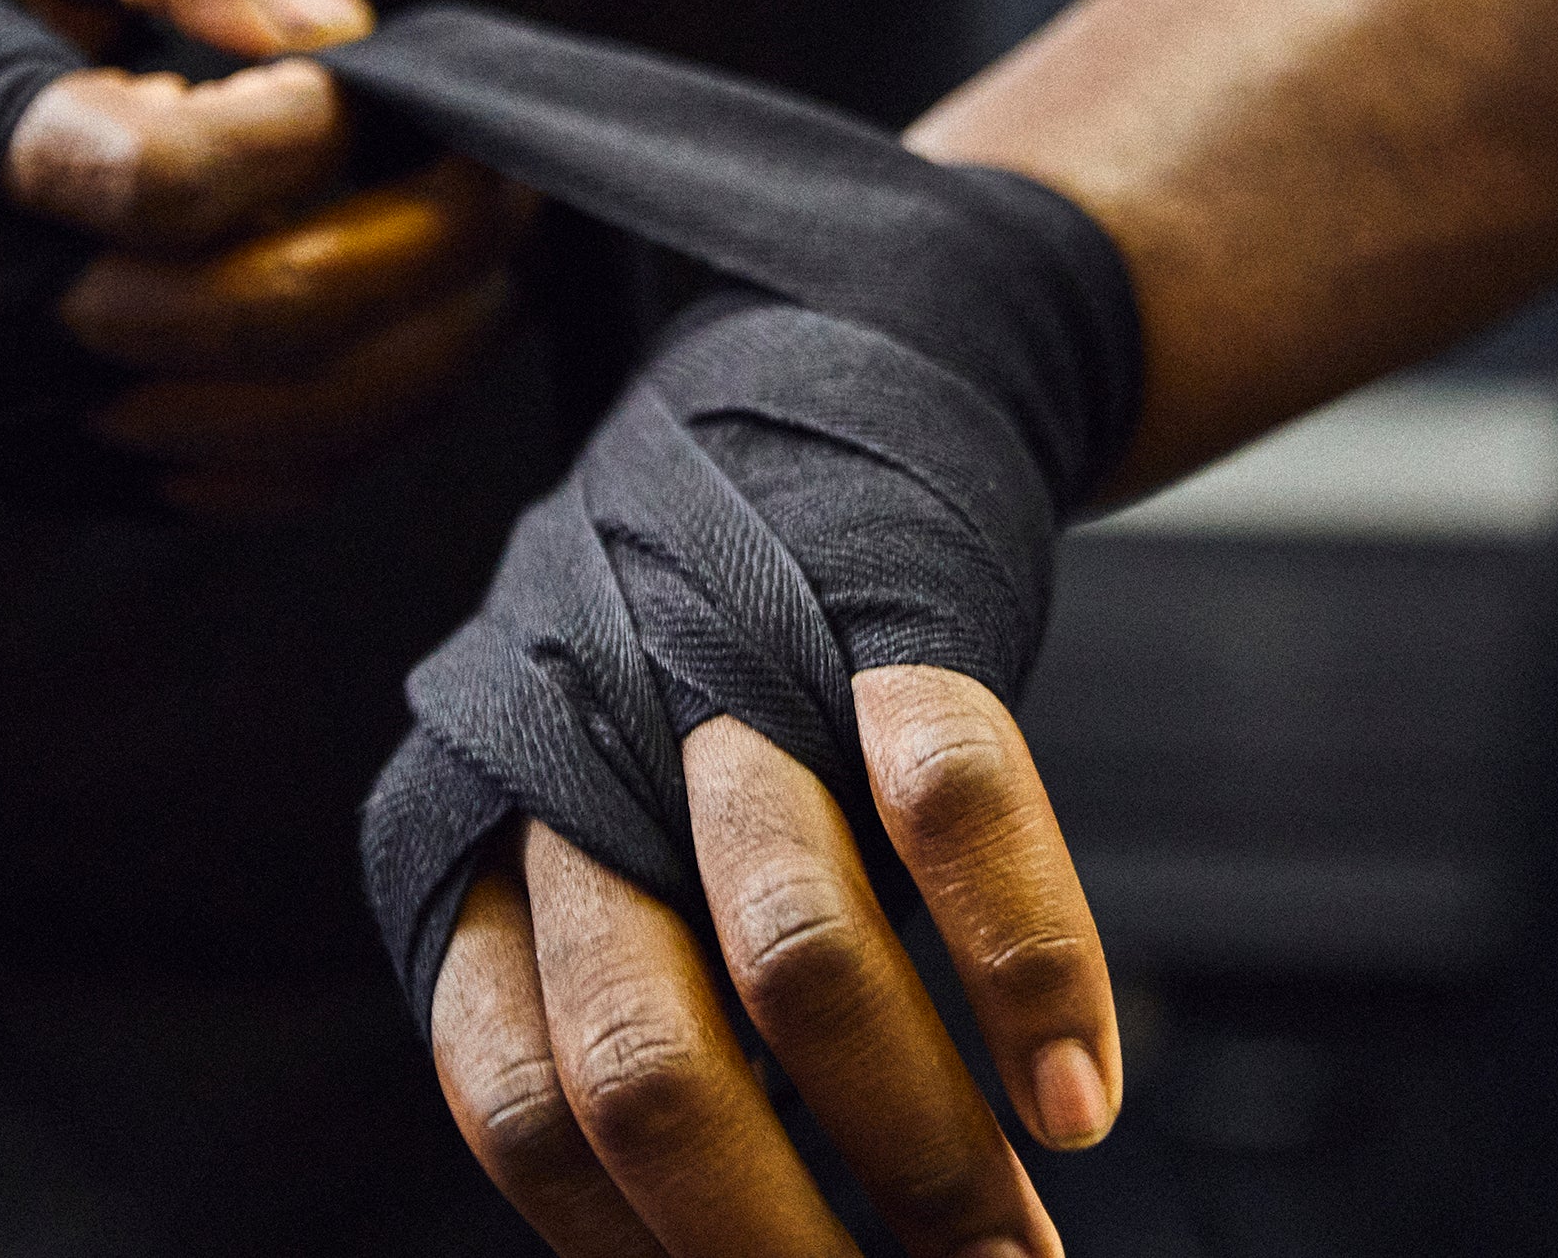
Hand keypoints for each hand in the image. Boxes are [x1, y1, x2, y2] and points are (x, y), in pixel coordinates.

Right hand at [0, 0, 531, 517]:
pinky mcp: (59, 474)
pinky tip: (425, 328)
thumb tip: (335, 30)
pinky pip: (254, 484)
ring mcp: (14, 411)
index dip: (296, 136)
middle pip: (249, 323)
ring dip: (431, 344)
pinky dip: (373, 418)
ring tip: (498, 252)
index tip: (351, 82)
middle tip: (504, 173)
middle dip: (423, 245)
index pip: (156, 180)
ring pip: (276, 430)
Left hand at [428, 666, 1120, 1257]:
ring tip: (1013, 1255)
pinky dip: (1026, 963)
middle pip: (641, 1066)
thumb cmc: (705, 669)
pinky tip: (1077, 1098)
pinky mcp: (886, 610)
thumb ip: (633, 1004)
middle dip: (785, 1246)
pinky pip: (952, 797)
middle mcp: (579, 767)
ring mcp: (731, 681)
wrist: (820, 386)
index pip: (518, 1111)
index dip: (642, 1257)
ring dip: (917, 1146)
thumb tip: (743, 1242)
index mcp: (480, 846)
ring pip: (796, 953)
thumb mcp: (597, 820)